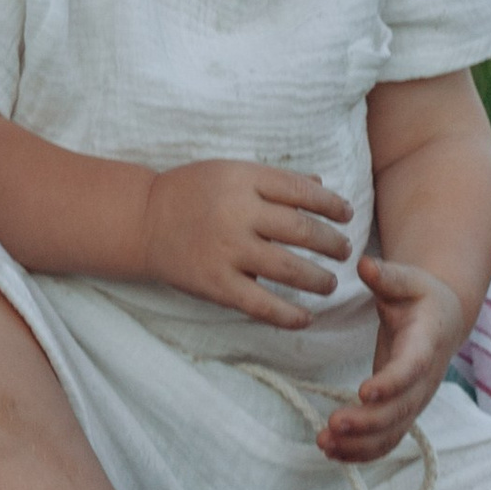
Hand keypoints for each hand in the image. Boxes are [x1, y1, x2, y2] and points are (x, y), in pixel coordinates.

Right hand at [138, 162, 352, 325]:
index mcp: (242, 178)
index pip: (300, 191)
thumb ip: (274, 180)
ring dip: (319, 279)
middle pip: (302, 229)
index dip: (331, 204)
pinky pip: (262, 305)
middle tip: (343, 251)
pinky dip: (289, 315)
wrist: (143, 221)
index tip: (347, 214)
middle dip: (331, 243)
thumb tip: (321, 188)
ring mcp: (227, 250)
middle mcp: (237, 212)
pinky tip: (306, 317)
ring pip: (289, 268)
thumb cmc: (191, 192)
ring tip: (330, 283)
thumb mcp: (229, 172)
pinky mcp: (217, 284)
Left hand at [317, 254, 467, 461]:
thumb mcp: (408, 279)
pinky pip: (386, 439)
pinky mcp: (401, 411)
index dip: (391, 383)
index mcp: (426, 345)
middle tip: (333, 424)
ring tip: (324, 443)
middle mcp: (423, 381)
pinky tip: (332, 452)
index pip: (411, 370)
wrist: (443, 319)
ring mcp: (414, 400)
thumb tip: (364, 265)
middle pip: (400, 410)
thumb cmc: (421, 296)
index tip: (364, 392)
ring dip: (360, 443)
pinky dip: (362, 451)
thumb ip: (387, 276)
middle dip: (368, 423)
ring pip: (392, 432)